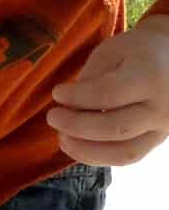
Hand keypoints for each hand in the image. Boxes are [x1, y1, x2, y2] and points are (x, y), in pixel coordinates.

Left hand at [47, 15, 168, 164]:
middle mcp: (161, 107)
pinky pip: (128, 158)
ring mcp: (163, 129)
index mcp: (149, 76)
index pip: (108, 94)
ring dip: (86, 150)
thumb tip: (70, 110)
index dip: (77, 97)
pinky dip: (99, 157)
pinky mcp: (158, 141)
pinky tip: (77, 147)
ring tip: (61, 138)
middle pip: (115, 128)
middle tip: (52, 117)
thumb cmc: (136, 51)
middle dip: (77, 126)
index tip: (57, 93)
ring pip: (124, 152)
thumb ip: (92, 79)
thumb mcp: (112, 51)